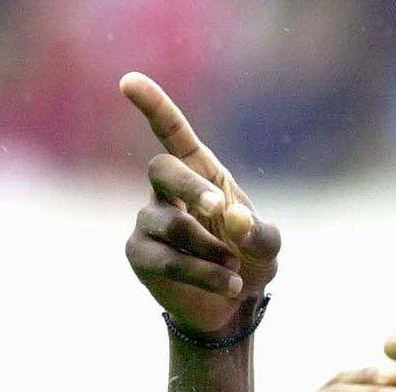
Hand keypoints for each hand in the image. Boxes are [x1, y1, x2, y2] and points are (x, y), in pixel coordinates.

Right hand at [120, 71, 280, 337]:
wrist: (233, 306)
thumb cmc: (249, 261)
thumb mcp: (266, 246)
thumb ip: (258, 231)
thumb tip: (233, 218)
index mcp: (201, 174)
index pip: (172, 133)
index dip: (153, 106)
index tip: (129, 81)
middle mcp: (168, 192)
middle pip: (161, 169)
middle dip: (188, 185)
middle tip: (217, 206)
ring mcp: (149, 222)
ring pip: (171, 224)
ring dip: (210, 248)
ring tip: (234, 269)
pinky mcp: (140, 254)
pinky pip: (166, 259)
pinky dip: (203, 273)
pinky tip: (227, 284)